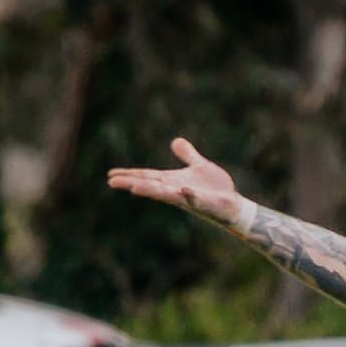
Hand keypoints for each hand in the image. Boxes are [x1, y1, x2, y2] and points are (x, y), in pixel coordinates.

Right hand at [107, 138, 241, 224]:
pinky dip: (189, 196)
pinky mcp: (205, 203)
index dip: (130, 175)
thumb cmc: (216, 189)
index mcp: (173, 181)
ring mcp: (189, 198)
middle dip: (131, 183)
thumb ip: (188, 155)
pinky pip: (195, 200)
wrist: (233, 205)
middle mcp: (177, 191)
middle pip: (150, 185)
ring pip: (167, 195)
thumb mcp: (200, 166)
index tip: (111, 175)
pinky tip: (182, 190)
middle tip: (112, 182)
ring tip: (133, 188)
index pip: (148, 177)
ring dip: (151, 191)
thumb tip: (175, 141)